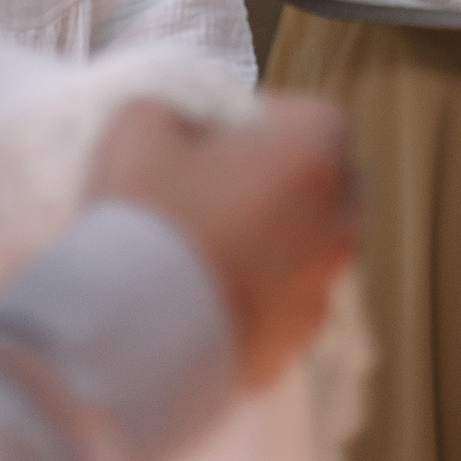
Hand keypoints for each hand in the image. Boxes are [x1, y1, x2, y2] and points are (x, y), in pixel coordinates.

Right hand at [90, 95, 361, 394]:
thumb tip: (186, 125)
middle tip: (225, 188)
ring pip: (315, 251)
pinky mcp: (291, 348)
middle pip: (334, 187)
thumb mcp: (139, 129)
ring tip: (211, 249)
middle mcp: (333, 229)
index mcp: (311, 163)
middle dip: (291, 179)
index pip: (320, 118)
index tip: (227, 135)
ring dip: (279, 242)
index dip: (273, 119)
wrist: (126, 345)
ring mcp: (317, 294)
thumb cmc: (141, 223)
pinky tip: (205, 301)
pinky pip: (287, 308)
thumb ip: (173, 111)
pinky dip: (260, 299)